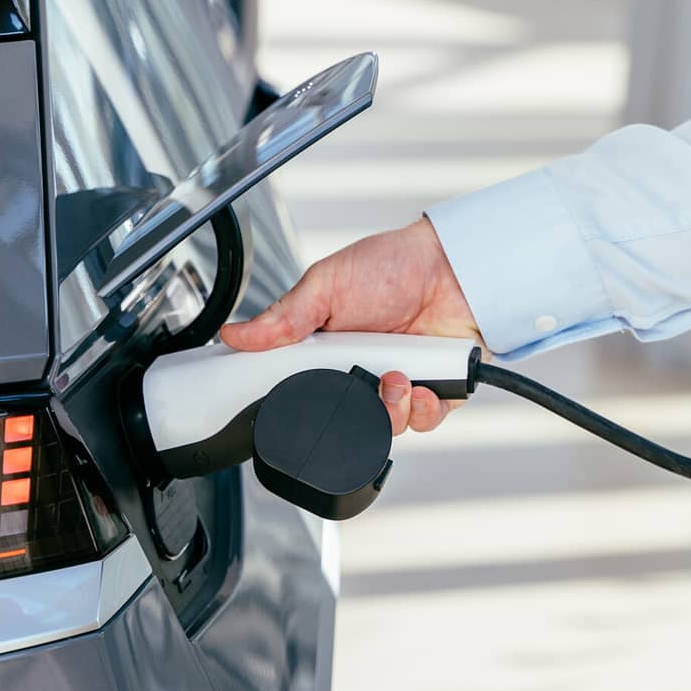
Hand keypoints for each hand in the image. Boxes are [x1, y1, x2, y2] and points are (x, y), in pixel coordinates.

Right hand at [219, 218, 480, 435]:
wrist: (454, 263)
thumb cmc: (394, 265)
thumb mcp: (325, 285)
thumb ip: (284, 318)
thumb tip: (236, 335)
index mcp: (331, 351)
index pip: (306, 390)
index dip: (302, 400)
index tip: (303, 393)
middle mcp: (365, 371)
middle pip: (346, 417)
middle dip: (351, 411)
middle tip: (356, 383)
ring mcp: (400, 383)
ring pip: (385, 426)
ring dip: (390, 411)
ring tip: (396, 380)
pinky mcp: (437, 391)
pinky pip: (425, 421)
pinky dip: (423, 411)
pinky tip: (420, 389)